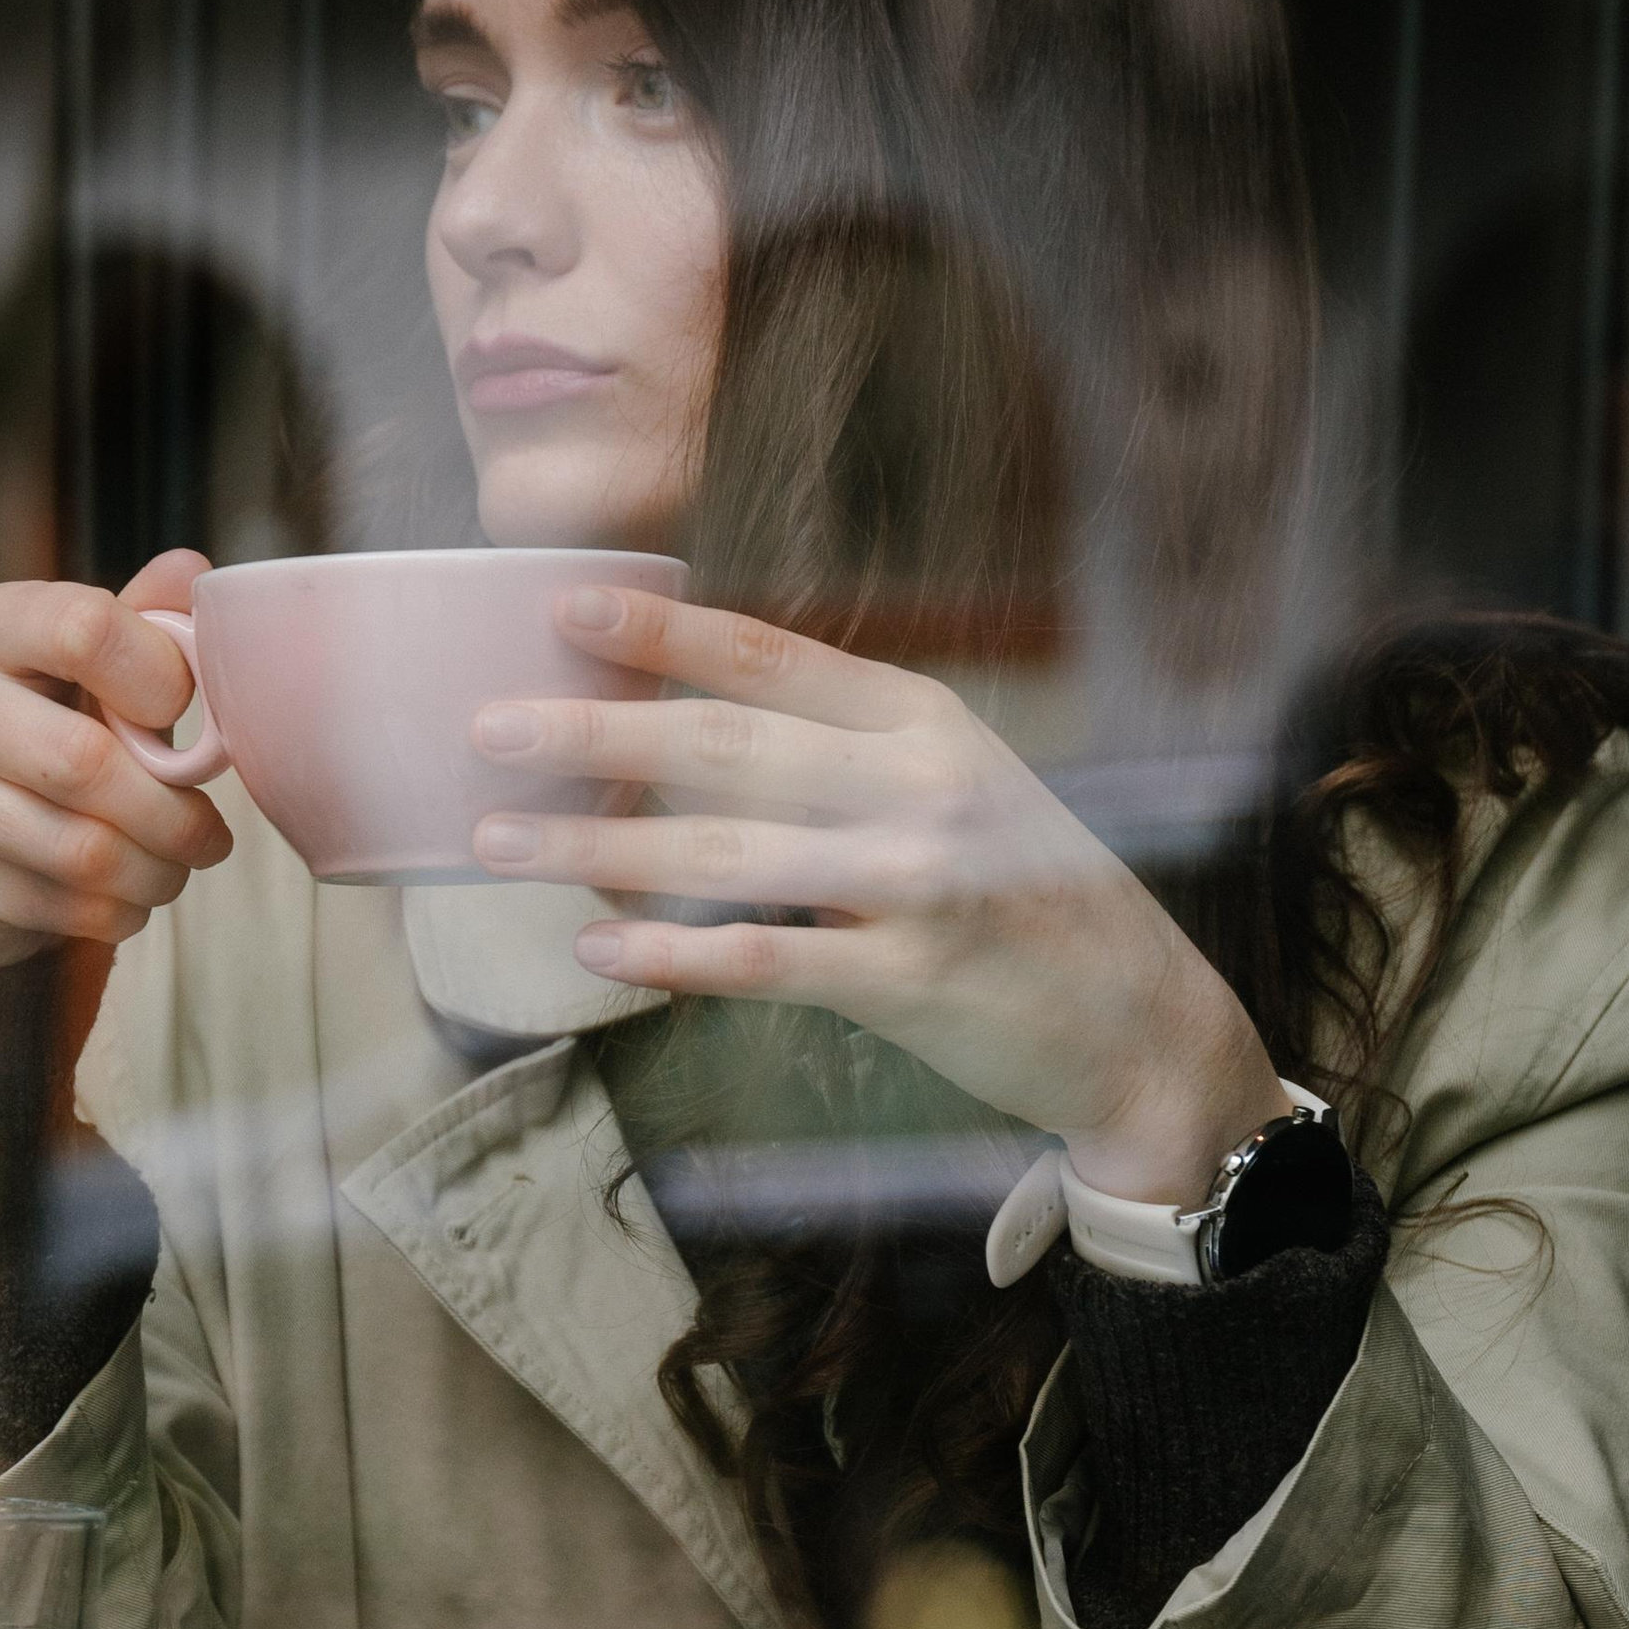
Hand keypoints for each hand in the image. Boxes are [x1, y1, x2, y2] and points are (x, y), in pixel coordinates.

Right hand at [0, 548, 233, 970]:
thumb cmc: (51, 737)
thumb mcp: (98, 671)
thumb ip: (147, 622)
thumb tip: (194, 571)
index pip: (84, 628)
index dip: (160, 679)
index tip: (185, 714)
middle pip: (82, 759)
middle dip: (170, 813)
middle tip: (207, 834)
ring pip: (77, 847)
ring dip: (153, 871)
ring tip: (172, 868)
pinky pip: (56, 905)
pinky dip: (114, 912)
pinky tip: (121, 898)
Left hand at [469, 585, 1288, 1202]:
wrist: (1137, 1020)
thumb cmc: (1025, 898)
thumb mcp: (957, 789)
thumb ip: (843, 760)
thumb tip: (677, 744)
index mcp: (924, 721)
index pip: (774, 658)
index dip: (663, 631)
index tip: (561, 607)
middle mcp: (921, 787)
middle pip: (726, 747)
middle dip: (595, 734)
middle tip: (490, 730)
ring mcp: (918, 883)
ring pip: (723, 853)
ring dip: (597, 847)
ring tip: (498, 842)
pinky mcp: (910, 981)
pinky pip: (764, 960)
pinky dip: (672, 954)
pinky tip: (596, 947)